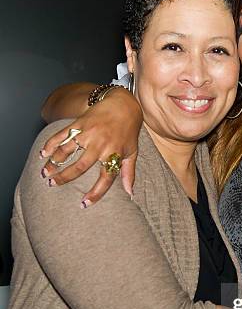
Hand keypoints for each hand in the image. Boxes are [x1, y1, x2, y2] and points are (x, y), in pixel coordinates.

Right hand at [40, 87, 141, 204]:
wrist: (123, 104)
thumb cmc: (129, 131)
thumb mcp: (132, 152)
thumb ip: (129, 173)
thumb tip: (130, 193)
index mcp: (114, 154)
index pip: (105, 178)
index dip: (95, 193)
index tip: (84, 204)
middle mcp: (100, 145)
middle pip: (80, 166)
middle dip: (65, 177)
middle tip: (52, 184)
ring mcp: (89, 133)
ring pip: (67, 150)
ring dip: (54, 162)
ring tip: (45, 173)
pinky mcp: (79, 123)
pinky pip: (62, 134)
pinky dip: (51, 143)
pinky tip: (43, 153)